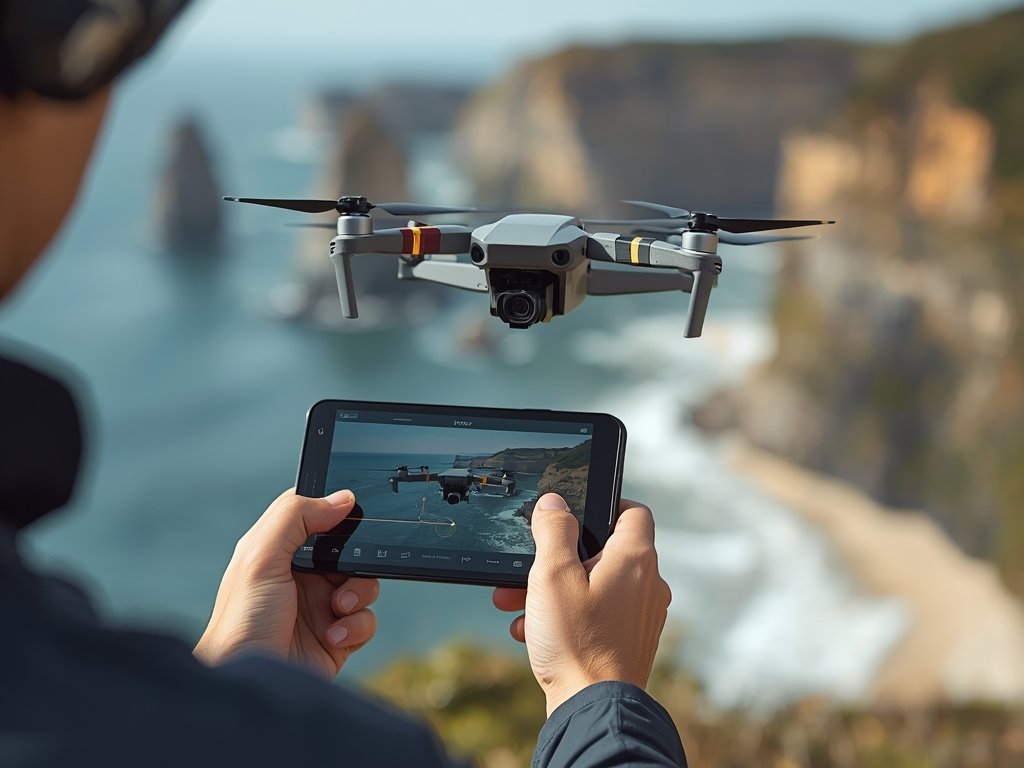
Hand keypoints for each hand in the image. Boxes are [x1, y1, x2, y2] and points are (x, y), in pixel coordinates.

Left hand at [194, 488, 379, 678]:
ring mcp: (321, 608)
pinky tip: (332, 636)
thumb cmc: (240, 623)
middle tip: (345, 570)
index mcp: (280, 552)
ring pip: (364, 584)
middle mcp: (302, 577)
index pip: (314, 516)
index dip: (334, 509)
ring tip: (338, 608)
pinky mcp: (337, 638)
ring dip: (359, 594)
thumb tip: (342, 498)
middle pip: (348, 550)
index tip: (351, 511)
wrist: (249, 687)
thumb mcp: (260, 558)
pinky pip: (366, 620)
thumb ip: (295, 517)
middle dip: (356, 559)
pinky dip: (356, 626)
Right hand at [493, 493, 670, 715]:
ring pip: (594, 586)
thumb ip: (553, 531)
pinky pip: (597, 614)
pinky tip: (532, 631)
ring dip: (554, 590)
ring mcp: (642, 615)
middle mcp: (647, 584)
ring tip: (517, 603)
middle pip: (603, 552)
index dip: (605, 504)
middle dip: (557, 558)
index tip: (575, 511)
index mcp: (634, 559)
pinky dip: (567, 615)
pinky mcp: (630, 640)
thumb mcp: (552, 576)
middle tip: (526, 569)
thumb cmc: (576, 641)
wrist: (592, 708)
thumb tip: (554, 503)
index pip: (633, 511)